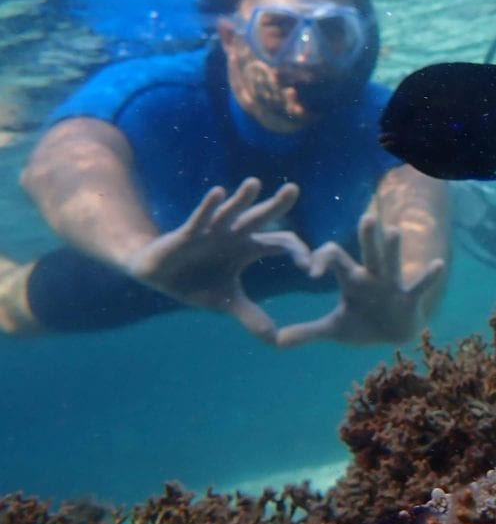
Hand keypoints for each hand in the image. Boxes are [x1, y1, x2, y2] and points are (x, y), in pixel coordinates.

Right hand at [124, 178, 310, 341]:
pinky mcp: (187, 234)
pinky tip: (219, 192)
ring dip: (241, 199)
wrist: (155, 274)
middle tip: (294, 189)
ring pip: (230, 213)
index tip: (312, 267)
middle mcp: (234, 235)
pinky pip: (200, 218)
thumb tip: (275, 340)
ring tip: (255, 183)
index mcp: (248, 248)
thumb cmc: (195, 282)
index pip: (281, 243)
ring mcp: (211, 231)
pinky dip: (208, 207)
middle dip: (276, 205)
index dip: (297, 252)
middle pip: (260, 218)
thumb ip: (251, 316)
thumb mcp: (227, 302)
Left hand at [275, 211, 445, 347]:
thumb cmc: (363, 324)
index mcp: (351, 278)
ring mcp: (391, 285)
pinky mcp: (408, 298)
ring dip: (392, 249)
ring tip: (393, 231)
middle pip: (367, 252)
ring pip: (391, 263)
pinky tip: (437, 264)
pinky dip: (428, 277)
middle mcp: (371, 276)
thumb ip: (307, 332)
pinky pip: (419, 286)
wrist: (393, 334)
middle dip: (366, 237)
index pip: (333, 258)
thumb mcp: (334, 330)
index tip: (310, 271)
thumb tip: (276, 342)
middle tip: (365, 217)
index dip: (321, 260)